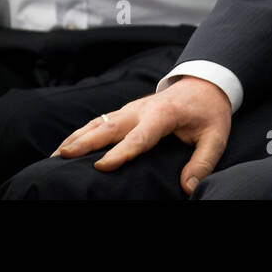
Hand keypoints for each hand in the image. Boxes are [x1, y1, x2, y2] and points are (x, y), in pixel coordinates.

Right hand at [52, 77, 232, 195]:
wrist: (204, 83)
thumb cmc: (209, 112)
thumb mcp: (216, 136)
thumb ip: (203, 161)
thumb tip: (188, 187)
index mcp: (164, 114)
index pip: (140, 136)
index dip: (121, 152)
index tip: (102, 166)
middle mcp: (142, 109)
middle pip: (110, 126)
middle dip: (86, 142)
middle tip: (62, 156)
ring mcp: (131, 108)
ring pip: (99, 122)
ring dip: (77, 137)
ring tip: (55, 155)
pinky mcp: (126, 111)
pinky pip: (100, 121)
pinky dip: (81, 132)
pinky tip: (66, 146)